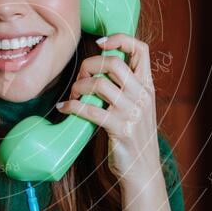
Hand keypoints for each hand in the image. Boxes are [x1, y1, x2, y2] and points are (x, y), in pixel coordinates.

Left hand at [55, 34, 160, 181]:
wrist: (143, 171)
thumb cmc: (134, 137)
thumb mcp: (137, 107)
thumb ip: (125, 88)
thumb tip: (98, 69)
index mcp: (148, 86)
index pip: (141, 49)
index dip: (120, 39)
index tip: (100, 43)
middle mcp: (143, 96)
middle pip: (113, 63)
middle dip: (90, 65)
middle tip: (80, 78)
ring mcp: (133, 112)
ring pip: (99, 84)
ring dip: (78, 87)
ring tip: (73, 96)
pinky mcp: (120, 129)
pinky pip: (90, 110)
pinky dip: (72, 106)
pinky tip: (64, 108)